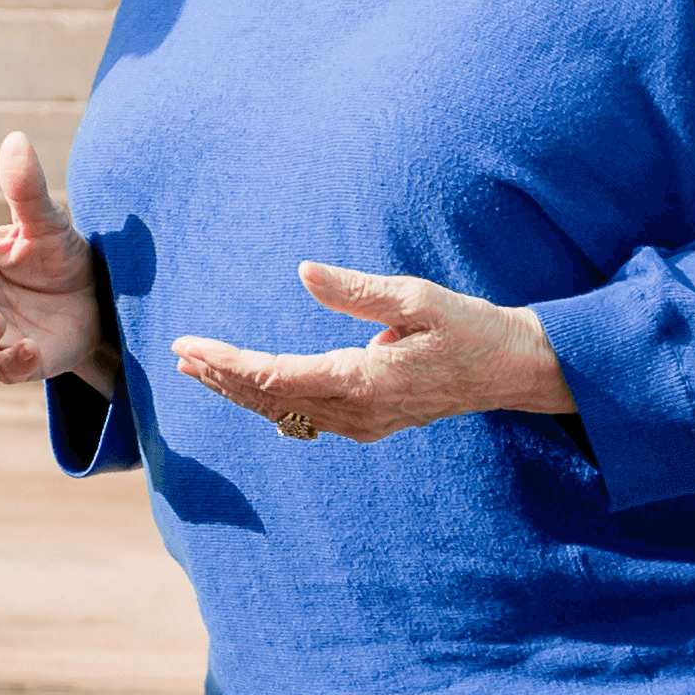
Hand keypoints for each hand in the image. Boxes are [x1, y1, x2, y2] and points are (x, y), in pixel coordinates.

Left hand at [171, 262, 574, 444]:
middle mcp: (360, 412)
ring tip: (200, 370)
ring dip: (242, 391)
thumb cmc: (470, 327)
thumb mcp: (418, 298)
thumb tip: (304, 272)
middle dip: (223, 378)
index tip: (188, 348)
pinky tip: (250, 389)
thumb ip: (357, 290)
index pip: (276, 377)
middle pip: (272, 400)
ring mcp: (366, 423)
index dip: (227, 364)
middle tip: (179, 357)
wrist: (515, 369)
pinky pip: (309, 416)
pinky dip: (272, 401)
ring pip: (287, 412)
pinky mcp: (373, 421)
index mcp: (365, 381)